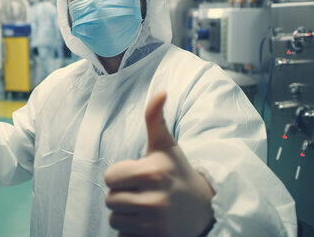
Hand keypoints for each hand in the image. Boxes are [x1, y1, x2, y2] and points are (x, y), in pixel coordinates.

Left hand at [104, 92, 214, 236]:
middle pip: (110, 200)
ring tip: (146, 206)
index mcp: (152, 173)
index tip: (136, 175)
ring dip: (125, 214)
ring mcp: (155, 223)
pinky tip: (148, 223)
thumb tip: (160, 91)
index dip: (119, 175)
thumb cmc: (178, 171)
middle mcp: (154, 199)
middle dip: (122, 195)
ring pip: (114, 219)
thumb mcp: (166, 145)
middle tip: (142, 191)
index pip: (109, 177)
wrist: (205, 207)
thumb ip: (155, 118)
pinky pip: (122, 235)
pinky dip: (131, 231)